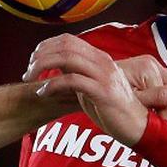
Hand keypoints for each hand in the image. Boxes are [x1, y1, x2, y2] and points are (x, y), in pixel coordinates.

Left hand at [23, 34, 166, 142]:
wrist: (138, 127)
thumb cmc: (113, 110)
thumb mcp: (92, 87)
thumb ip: (77, 74)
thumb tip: (55, 67)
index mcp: (100, 58)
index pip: (68, 39)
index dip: (46, 45)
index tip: (33, 59)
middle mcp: (102, 62)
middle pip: (65, 45)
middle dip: (41, 55)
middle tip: (28, 71)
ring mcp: (104, 75)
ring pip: (67, 58)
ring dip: (43, 66)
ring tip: (31, 79)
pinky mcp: (103, 92)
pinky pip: (72, 81)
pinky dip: (52, 84)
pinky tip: (43, 92)